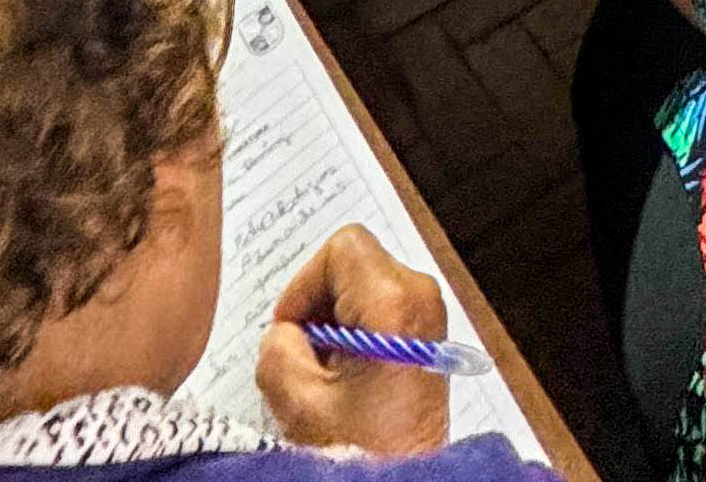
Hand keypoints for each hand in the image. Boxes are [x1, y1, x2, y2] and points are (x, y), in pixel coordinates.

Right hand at [256, 225, 451, 458]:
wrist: (404, 481)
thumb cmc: (364, 449)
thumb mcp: (297, 398)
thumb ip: (276, 345)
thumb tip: (285, 329)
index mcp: (395, 303)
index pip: (341, 247)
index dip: (306, 284)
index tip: (294, 326)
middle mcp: (422, 299)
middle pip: (353, 264)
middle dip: (320, 304)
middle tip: (308, 355)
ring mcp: (430, 316)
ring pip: (364, 287)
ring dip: (336, 322)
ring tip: (330, 374)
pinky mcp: (427, 334)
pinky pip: (380, 309)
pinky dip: (356, 333)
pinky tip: (348, 378)